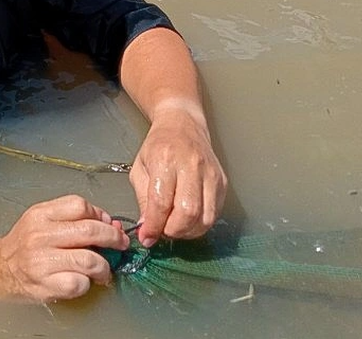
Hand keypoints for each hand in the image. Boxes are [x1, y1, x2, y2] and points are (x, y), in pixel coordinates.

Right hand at [0, 195, 128, 302]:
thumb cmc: (26, 244)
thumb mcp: (43, 220)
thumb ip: (73, 218)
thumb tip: (110, 223)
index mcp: (41, 214)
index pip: (79, 206)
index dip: (101, 215)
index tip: (109, 224)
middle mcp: (40, 234)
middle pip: (90, 230)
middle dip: (113, 238)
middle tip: (120, 245)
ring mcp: (41, 260)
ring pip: (89, 260)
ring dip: (104, 266)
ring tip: (103, 269)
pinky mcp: (45, 284)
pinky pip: (79, 283)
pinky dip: (88, 283)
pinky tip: (84, 281)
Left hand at [130, 101, 226, 246]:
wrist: (182, 124)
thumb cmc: (158, 146)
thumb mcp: (139, 168)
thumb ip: (143, 200)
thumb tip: (147, 230)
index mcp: (165, 159)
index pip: (161, 201)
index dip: (154, 225)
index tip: (147, 237)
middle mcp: (191, 165)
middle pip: (188, 212)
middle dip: (173, 230)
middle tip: (162, 231)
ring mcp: (211, 174)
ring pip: (205, 217)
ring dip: (188, 231)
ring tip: (175, 225)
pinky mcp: (222, 181)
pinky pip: (215, 213)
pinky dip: (200, 224)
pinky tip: (188, 219)